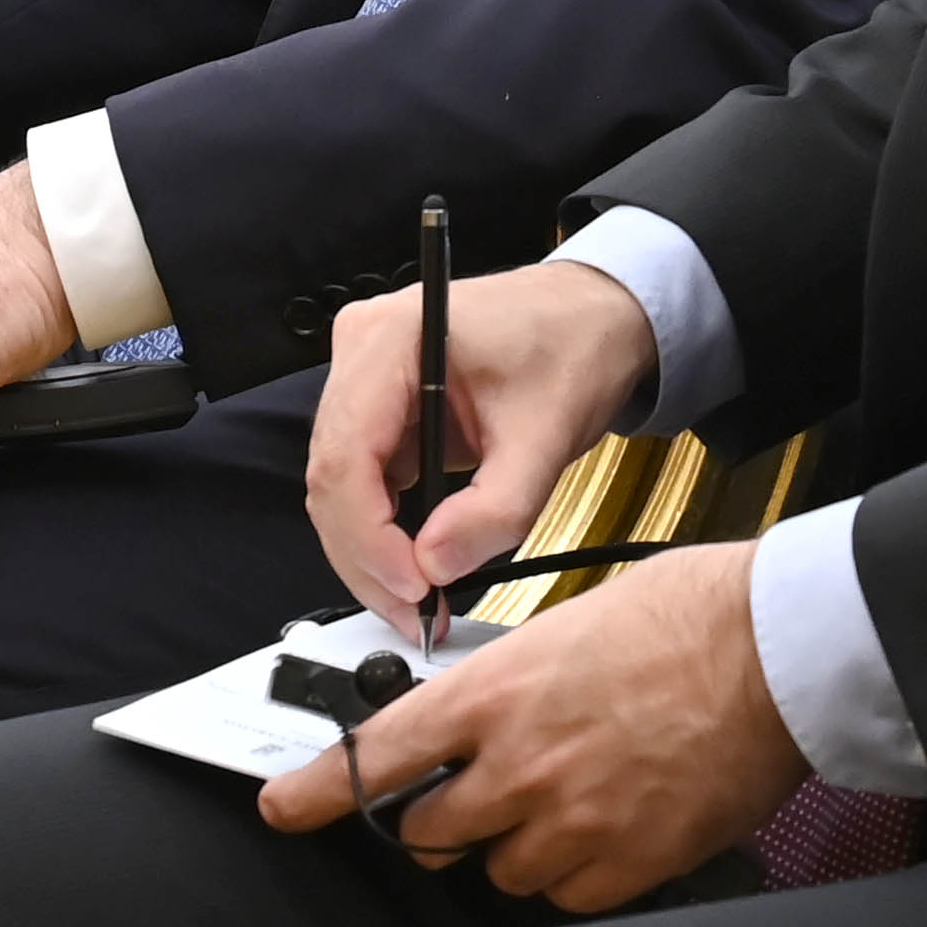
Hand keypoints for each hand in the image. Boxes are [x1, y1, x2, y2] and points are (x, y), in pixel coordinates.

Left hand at [255, 544, 806, 911]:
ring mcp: (571, 822)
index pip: (383, 752)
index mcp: (498, 690)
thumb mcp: (569, 624)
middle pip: (429, 830)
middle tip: (480, 790)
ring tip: (569, 793)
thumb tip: (481, 720)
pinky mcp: (623, 864)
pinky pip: (563, 894)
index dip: (322, 789)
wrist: (776, 649)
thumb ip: (510, 684)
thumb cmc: (688, 615)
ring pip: (497, 868)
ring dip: (514, 842)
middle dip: (441, 816)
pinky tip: (608, 822)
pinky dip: (573, 868)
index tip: (285, 807)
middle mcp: (521, 764)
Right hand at [306, 261, 657, 627]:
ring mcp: (365, 375)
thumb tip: (436, 565)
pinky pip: (362, 478)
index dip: (370, 536)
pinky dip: (384, 529)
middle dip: (368, 557)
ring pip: (338, 485)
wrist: (594, 315)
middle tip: (414, 612)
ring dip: (371, 551)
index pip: (345, 456)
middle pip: (332, 476)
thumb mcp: (547, 436)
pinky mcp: (380, 404)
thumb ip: (495, 509)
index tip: (413, 585)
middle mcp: (362, 348)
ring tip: (417, 599)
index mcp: (392, 337)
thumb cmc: (572, 345)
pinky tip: (414, 564)